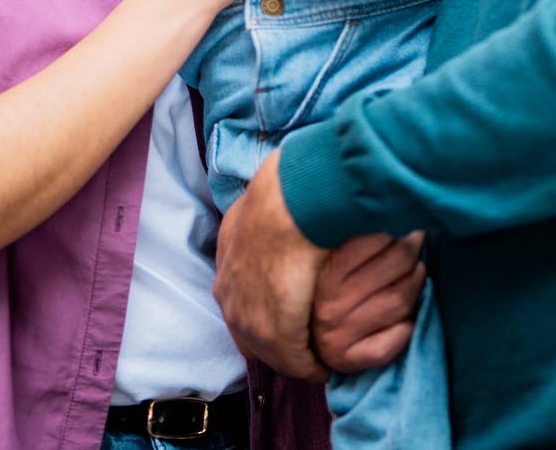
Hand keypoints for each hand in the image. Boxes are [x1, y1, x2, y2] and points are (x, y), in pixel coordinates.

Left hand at [214, 150, 329, 381]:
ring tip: (322, 357)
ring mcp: (245, 312)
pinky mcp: (271, 331)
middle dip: (276, 333)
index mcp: (227, 247)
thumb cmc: (292, 189)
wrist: (292, 202)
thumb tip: (294, 203)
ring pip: (270, 346)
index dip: (265, 298)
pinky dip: (311, 365)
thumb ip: (276, 207)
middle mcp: (228, 286)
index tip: (291, 303)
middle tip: (308, 339)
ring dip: (295, 353)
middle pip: (249, 323)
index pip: (240, 286)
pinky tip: (327, 366)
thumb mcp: (274, 193)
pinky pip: (293, 360)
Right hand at [312, 232, 424, 373]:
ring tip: (417, 272)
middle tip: (415, 243)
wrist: (303, 341)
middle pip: (394, 268)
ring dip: (417, 283)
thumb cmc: (326, 289)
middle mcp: (328, 307)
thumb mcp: (330, 260)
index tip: (401, 223)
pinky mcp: (351, 361)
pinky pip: (395, 340)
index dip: (393, 230)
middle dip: (411, 252)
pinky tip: (408, 315)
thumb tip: (389, 212)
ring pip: (400, 301)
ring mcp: (338, 337)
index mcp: (324, 275)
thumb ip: (353, 240)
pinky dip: (409, 326)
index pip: (370, 242)